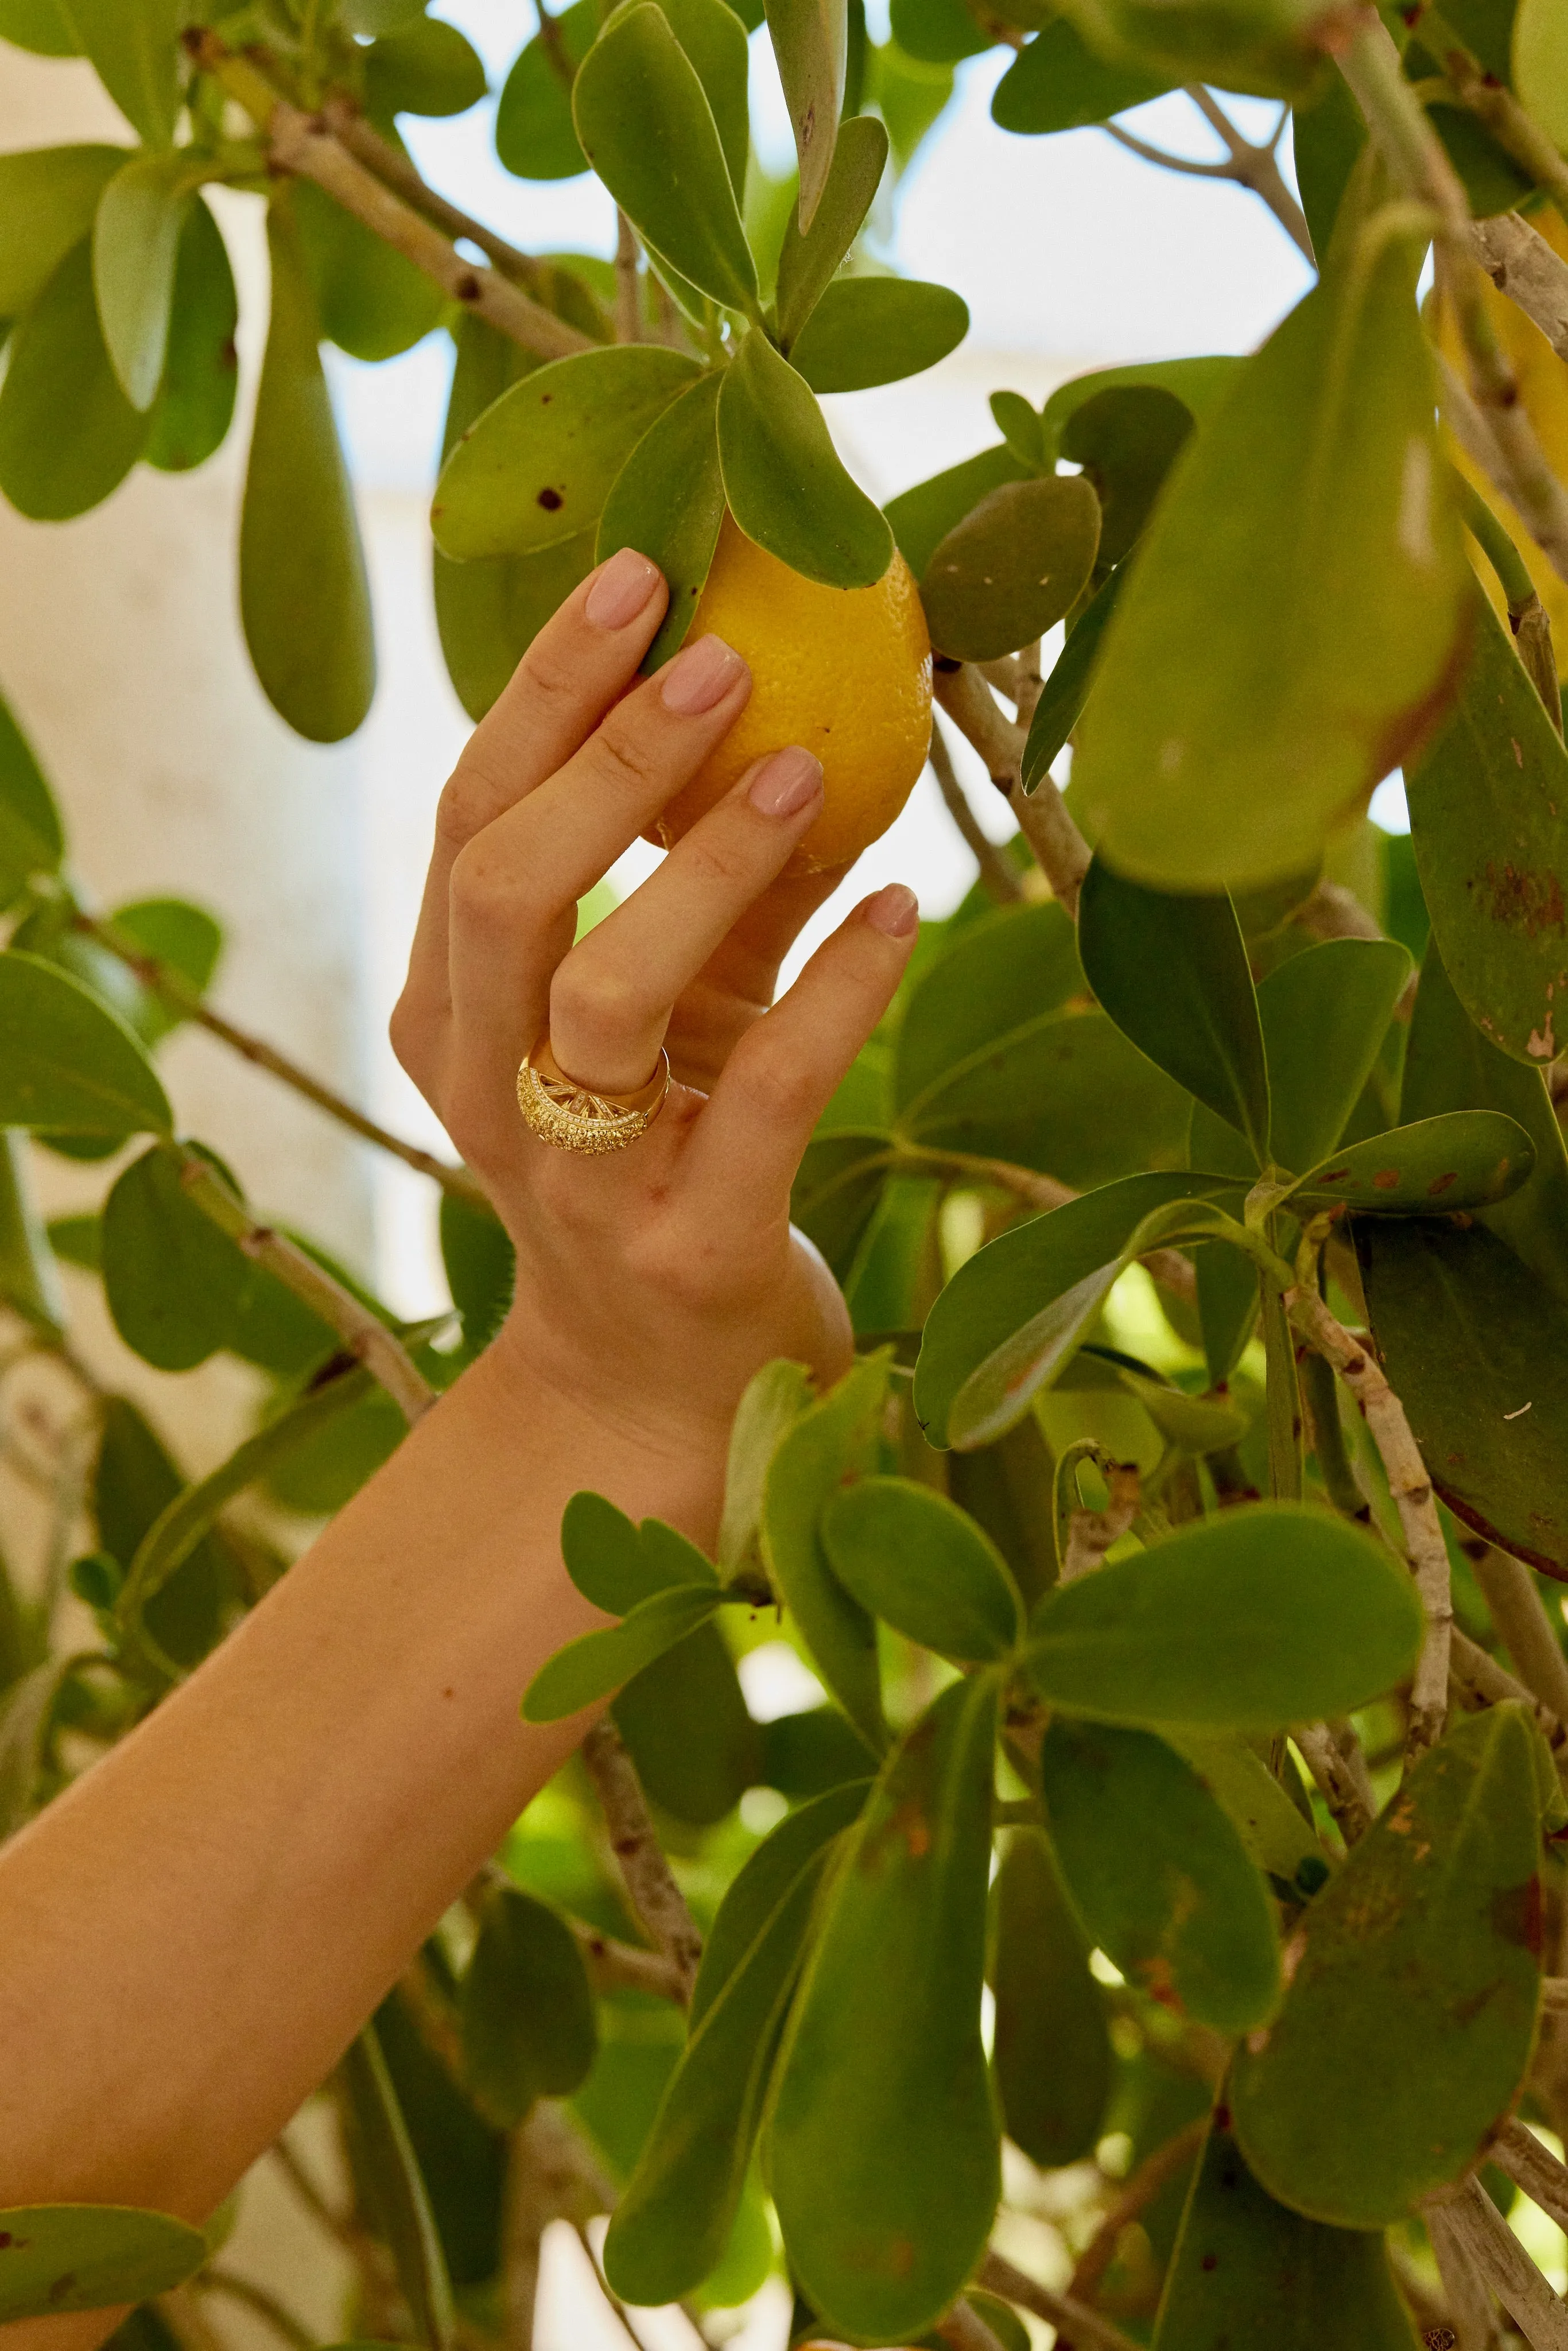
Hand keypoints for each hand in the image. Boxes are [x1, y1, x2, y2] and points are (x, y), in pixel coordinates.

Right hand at [391, 546, 919, 1453]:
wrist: (660, 1383)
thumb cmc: (661, 1161)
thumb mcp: (669, 1014)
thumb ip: (708, 887)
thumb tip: (799, 714)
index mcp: (454, 1012)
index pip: (468, 822)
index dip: (544, 694)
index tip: (638, 578)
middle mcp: (489, 1091)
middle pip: (505, 890)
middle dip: (607, 760)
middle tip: (719, 660)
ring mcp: (578, 1180)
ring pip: (606, 995)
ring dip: (704, 867)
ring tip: (807, 771)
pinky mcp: (687, 1247)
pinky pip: (760, 1096)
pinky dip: (836, 991)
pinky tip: (899, 910)